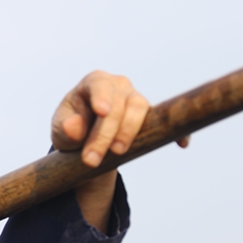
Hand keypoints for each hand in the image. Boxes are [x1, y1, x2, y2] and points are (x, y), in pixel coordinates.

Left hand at [51, 70, 189, 166]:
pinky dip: (176, 132)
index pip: (99, 84)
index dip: (102, 97)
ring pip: (141, 109)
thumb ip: (64, 128)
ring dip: (128, 133)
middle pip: (119, 105)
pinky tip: (182, 144)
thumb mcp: (60, 129)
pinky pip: (166, 121)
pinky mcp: (151, 116)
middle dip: (105, 133)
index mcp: (95, 82)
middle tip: (91, 159)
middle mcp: (119, 86)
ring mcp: (136, 99)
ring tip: (116, 153)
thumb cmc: (71, 128)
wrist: (86, 139)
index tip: (102, 112)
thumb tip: (72, 128)